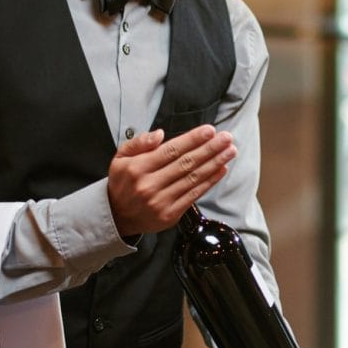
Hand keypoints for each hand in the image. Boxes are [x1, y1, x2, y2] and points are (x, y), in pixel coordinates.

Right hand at [107, 125, 236, 237]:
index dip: (192, 140)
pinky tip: (221, 169)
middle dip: (209, 149)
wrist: (117, 217)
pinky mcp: (170, 215)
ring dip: (215, 163)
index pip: (171, 150)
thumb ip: (138, 143)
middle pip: (186, 163)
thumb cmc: (123, 182)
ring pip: (193, 178)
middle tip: (226, 138)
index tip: (209, 130)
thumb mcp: (120, 158)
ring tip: (230, 151)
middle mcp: (150, 185)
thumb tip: (159, 134)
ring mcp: (161, 201)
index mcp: (138, 168)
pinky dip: (210, 182)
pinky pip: (194, 195)